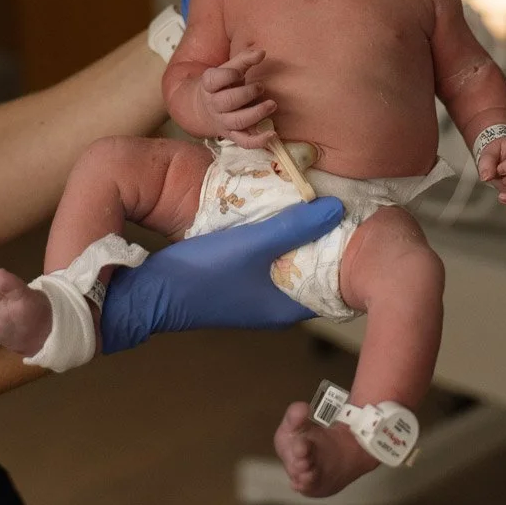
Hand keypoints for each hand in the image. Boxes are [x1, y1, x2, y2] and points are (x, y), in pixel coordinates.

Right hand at [100, 196, 344, 352]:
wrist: (148, 294)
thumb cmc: (202, 274)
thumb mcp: (252, 244)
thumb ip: (294, 226)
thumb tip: (336, 208)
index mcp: (287, 305)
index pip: (332, 280)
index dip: (346, 250)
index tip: (358, 219)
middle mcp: (276, 304)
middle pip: (312, 266)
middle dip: (323, 236)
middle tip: (336, 200)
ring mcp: (255, 293)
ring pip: (289, 258)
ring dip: (298, 233)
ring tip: (311, 199)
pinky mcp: (238, 282)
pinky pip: (269, 256)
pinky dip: (277, 236)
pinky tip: (276, 210)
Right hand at [197, 48, 276, 147]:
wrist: (205, 109)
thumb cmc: (223, 85)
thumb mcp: (229, 70)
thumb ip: (244, 59)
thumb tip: (262, 52)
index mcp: (210, 85)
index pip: (214, 80)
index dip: (228, 75)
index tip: (240, 72)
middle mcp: (214, 105)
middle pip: (227, 102)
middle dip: (246, 94)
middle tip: (261, 87)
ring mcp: (223, 122)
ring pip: (237, 122)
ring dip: (255, 114)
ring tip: (272, 104)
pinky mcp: (233, 135)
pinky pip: (244, 142)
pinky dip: (258, 141)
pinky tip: (272, 135)